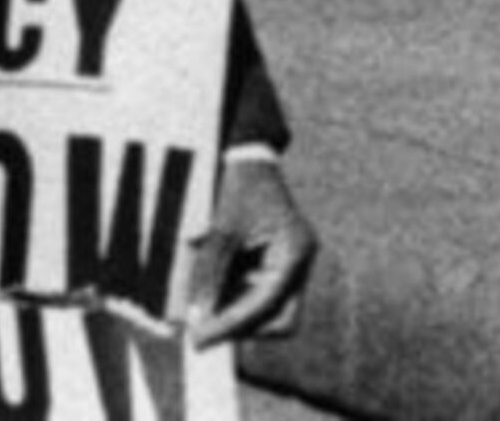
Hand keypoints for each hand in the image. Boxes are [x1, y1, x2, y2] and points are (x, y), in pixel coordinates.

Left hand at [190, 155, 317, 345]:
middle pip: (280, 319)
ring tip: (201, 309)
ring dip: (236, 315)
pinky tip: (210, 294)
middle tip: (203, 332)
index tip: (200, 339)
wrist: (251, 160)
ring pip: (269, 312)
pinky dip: (234, 300)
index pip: (267, 304)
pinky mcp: (278, 266)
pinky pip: (259, 296)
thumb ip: (211, 275)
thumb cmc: (240, 189)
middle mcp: (300, 264)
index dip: (232, 325)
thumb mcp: (221, 231)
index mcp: (295, 252)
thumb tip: (200, 317)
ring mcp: (292, 266)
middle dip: (243, 327)